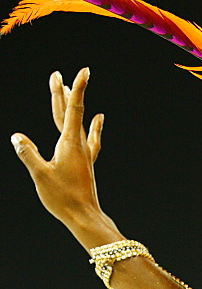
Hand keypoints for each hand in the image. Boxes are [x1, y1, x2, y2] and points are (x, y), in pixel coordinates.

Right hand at [11, 68, 107, 237]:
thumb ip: (28, 154)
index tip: (84, 71)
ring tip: (69, 90)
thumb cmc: (63, 198)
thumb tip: (16, 136)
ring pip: (77, 124)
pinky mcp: (86, 163)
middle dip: (63, 93)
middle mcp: (79, 146)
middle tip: (57, 75)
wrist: (85, 217)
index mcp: (69, 144)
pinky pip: (89, 138)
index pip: (71, 110)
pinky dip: (92, 126)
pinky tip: (98, 120)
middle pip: (70, 113)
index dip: (76, 89)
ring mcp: (84, 155)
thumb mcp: (40, 175)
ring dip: (72, 106)